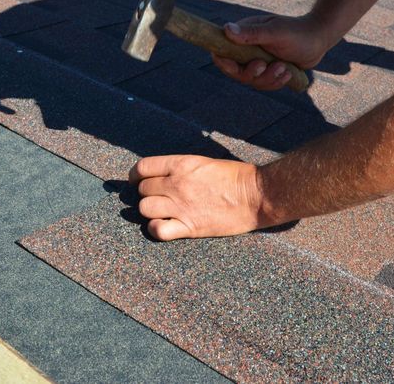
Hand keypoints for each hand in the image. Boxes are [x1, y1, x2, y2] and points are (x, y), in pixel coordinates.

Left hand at [129, 155, 264, 240]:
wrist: (257, 195)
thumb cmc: (237, 176)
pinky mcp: (189, 227)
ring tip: (161, 212)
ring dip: (150, 210)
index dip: (136, 175)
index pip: (143, 168)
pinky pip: (158, 230)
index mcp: (181, 165)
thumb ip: (182, 168)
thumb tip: (166, 175)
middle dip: (146, 193)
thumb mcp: (205, 162)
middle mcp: (177, 184)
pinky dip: (156, 229)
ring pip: (145, 209)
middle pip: (143, 190)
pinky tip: (164, 226)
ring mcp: (181, 206)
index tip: (138, 181)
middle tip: (157, 197)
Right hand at [213, 13, 328, 90]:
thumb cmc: (296, 32)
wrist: (317, 39)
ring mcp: (258, 62)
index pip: (223, 51)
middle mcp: (248, 50)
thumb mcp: (275, 32)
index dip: (223, 60)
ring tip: (283, 67)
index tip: (229, 63)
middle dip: (251, 73)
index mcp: (244, 36)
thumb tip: (227, 29)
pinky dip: (276, 82)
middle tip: (264, 65)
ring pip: (252, 81)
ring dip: (268, 78)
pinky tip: (287, 73)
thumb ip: (252, 33)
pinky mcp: (269, 72)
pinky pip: (265, 85)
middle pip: (236, 72)